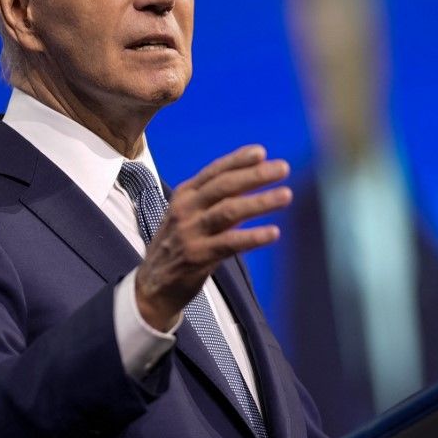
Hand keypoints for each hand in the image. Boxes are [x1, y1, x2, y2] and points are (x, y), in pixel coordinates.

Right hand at [135, 145, 291, 329]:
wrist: (151, 285)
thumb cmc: (178, 245)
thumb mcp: (192, 216)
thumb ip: (220, 200)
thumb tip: (253, 180)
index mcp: (185, 195)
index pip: (215, 171)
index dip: (238, 160)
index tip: (261, 152)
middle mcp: (186, 209)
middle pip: (224, 186)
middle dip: (255, 175)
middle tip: (283, 168)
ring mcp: (190, 233)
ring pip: (229, 211)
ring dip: (260, 202)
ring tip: (286, 195)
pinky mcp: (197, 257)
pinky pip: (230, 243)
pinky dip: (253, 236)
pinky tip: (273, 232)